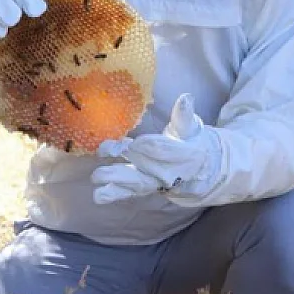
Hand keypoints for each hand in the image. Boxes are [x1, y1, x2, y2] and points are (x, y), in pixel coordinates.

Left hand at [91, 94, 220, 204]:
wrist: (197, 169)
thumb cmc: (190, 141)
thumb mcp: (190, 127)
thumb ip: (184, 115)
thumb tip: (185, 97)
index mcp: (181, 155)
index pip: (162, 151)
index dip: (147, 146)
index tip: (134, 142)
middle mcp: (166, 171)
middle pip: (145, 168)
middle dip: (127, 160)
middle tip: (107, 152)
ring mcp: (153, 181)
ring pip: (134, 183)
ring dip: (115, 180)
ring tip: (96, 177)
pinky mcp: (142, 187)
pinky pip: (128, 193)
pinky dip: (113, 195)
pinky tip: (97, 196)